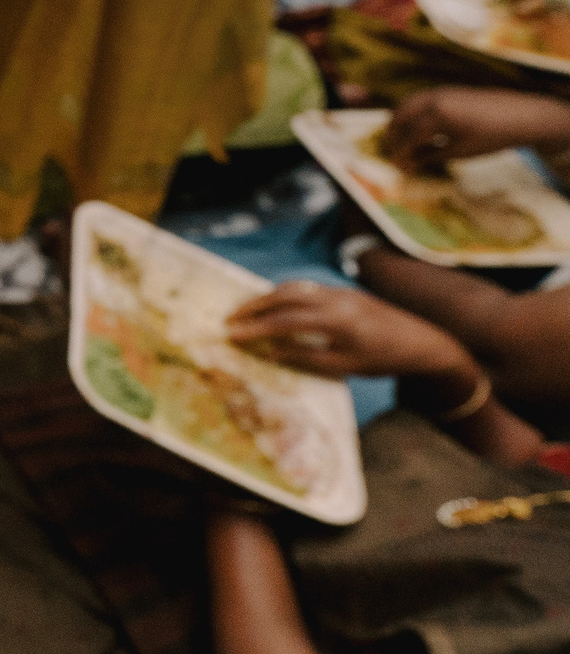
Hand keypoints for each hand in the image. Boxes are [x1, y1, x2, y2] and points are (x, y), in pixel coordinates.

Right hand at [225, 281, 476, 382]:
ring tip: (248, 311)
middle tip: (231, 318)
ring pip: (295, 287)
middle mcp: (335, 299)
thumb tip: (272, 352)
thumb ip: (307, 358)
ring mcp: (339, 291)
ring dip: (268, 297)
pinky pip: (307, 288)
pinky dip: (285, 294)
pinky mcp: (343, 291)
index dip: (255, 328)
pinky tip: (276, 306)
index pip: (285, 321)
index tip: (232, 335)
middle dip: (254, 305)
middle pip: (284, 294)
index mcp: (336, 321)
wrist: (423, 341)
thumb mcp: (346, 366)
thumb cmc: (385, 360)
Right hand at [378, 85, 569, 170]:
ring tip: (399, 138)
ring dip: (398, 120)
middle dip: (392, 135)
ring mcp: (440, 91)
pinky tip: (415, 126)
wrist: (523, 115)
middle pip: (400, 116)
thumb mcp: (460, 151)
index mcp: (438, 115)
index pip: (409, 137)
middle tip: (391, 152)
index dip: (401, 154)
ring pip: (407, 104)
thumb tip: (408, 164)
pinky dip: (410, 112)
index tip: (396, 166)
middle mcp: (434, 99)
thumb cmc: (493, 137)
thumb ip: (430, 156)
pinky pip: (419, 99)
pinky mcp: (447, 90)